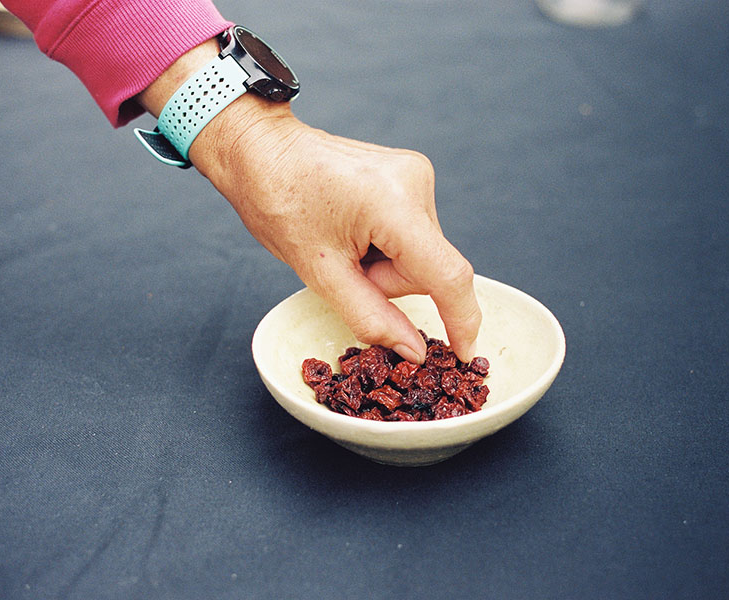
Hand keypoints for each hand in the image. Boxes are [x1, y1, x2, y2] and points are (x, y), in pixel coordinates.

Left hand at [139, 42, 480, 363]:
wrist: (262, 151)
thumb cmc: (278, 201)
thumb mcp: (319, 273)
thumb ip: (371, 316)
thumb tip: (413, 349)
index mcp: (392, 204)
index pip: (447, 275)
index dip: (462, 319)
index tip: (466, 354)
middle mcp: (415, 182)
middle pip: (428, 269)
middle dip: (388, 283)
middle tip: (345, 268)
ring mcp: (415, 174)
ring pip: (421, 255)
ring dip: (386, 264)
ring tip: (344, 244)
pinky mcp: (410, 175)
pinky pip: (413, 233)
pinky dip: (387, 246)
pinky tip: (355, 230)